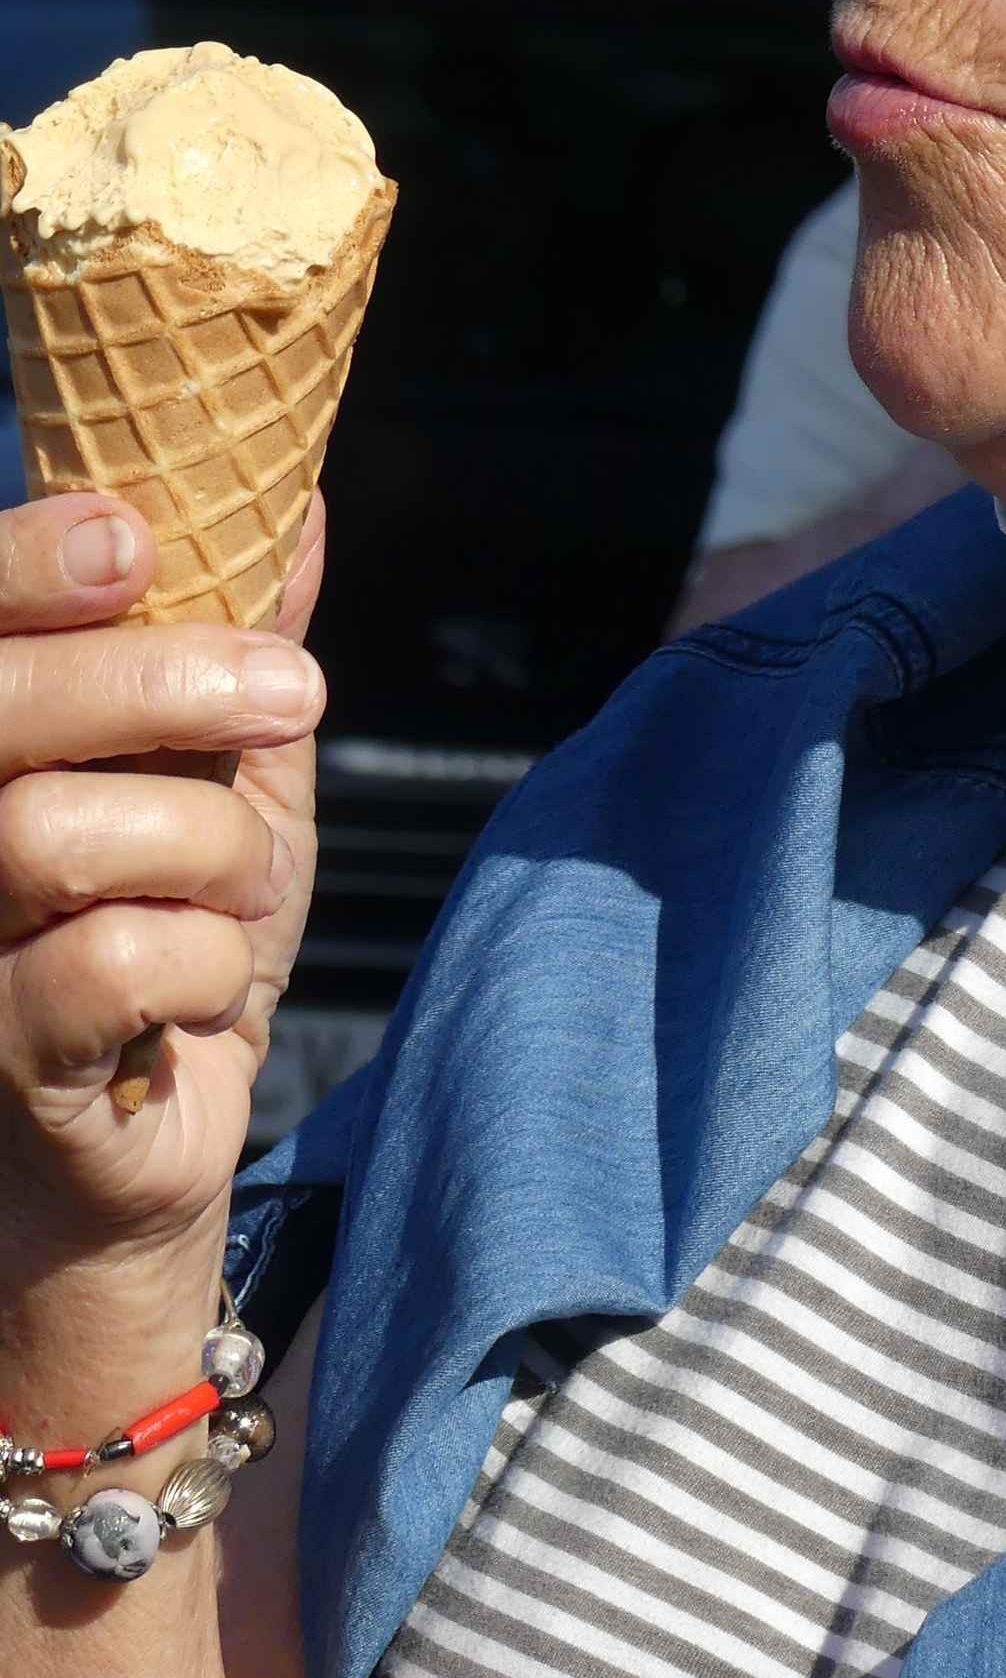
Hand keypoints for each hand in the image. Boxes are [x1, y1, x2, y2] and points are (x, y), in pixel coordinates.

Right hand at [0, 487, 326, 1262]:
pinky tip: (206, 990)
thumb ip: (244, 659)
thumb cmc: (169, 957)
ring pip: (55, 832)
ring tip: (246, 883)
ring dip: (205, 846)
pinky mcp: (1, 1056)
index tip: (133, 541)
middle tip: (294, 691)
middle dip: (160, 679)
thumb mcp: (229, 791)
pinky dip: (202, 962)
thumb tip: (303, 512)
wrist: (143, 1165)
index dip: (22, 565)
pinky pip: (109, 965)